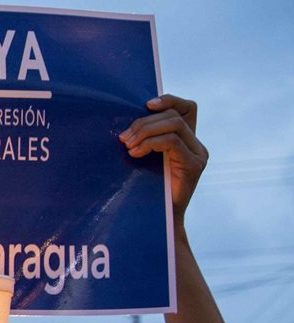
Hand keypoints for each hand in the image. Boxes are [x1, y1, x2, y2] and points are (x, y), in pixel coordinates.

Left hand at [119, 94, 206, 227]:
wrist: (159, 222)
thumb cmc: (146, 192)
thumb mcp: (144, 160)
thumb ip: (144, 141)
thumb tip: (125, 125)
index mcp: (187, 141)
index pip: (187, 108)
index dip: (169, 100)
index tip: (145, 105)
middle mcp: (196, 145)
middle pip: (174, 115)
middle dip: (144, 122)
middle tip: (124, 138)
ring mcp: (198, 155)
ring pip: (174, 125)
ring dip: (145, 131)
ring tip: (128, 145)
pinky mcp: (194, 166)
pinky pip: (173, 142)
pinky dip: (151, 143)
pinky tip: (136, 153)